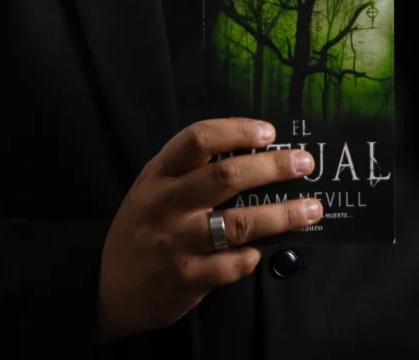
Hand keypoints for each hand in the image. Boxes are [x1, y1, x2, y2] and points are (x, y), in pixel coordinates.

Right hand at [97, 118, 319, 342]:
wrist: (106, 288)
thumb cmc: (143, 227)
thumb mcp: (153, 188)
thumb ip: (191, 169)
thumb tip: (253, 151)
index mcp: (159, 174)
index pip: (198, 138)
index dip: (237, 130)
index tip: (270, 132)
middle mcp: (167, 204)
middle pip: (226, 176)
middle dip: (272, 167)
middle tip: (305, 162)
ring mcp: (176, 243)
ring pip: (238, 223)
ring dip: (282, 214)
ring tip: (312, 208)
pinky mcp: (186, 279)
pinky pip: (231, 265)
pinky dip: (251, 256)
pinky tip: (262, 251)